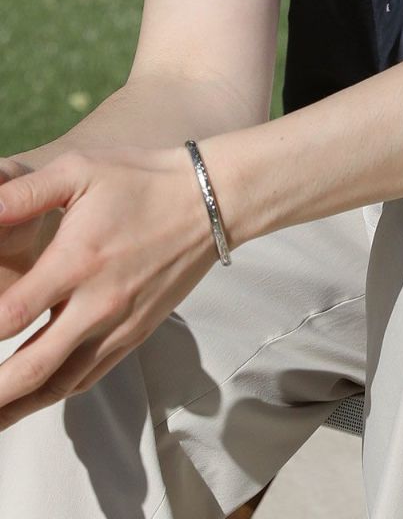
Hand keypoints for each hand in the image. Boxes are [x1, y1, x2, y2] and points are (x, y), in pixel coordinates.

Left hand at [0, 146, 218, 428]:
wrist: (209, 201)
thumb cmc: (142, 180)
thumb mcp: (80, 170)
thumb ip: (23, 193)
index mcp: (77, 262)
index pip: (11, 315)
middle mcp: (97, 304)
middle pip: (31, 369)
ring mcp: (118, 326)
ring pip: (58, 385)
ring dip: (15, 406)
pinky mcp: (134, 334)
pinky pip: (87, 378)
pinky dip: (52, 395)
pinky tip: (30, 398)